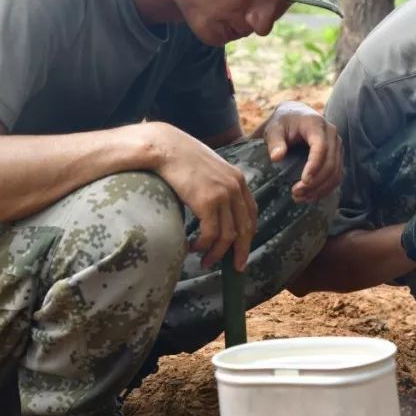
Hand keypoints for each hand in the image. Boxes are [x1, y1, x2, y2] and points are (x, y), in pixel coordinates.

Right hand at [146, 122, 256, 271]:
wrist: (165, 147)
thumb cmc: (181, 159)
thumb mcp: (209, 171)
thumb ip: (218, 187)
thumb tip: (215, 211)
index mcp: (238, 179)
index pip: (251, 213)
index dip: (248, 235)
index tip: (242, 249)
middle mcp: (235, 187)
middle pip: (245, 228)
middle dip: (240, 251)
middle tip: (235, 267)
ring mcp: (223, 194)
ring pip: (228, 235)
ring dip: (217, 253)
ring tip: (206, 261)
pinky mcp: (208, 202)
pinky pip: (211, 233)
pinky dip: (203, 245)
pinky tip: (192, 247)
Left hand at [252, 101, 342, 202]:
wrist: (296, 116)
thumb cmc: (283, 122)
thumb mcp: (274, 128)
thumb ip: (275, 142)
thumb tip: (276, 157)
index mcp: (316, 124)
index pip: (321, 147)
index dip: (314, 166)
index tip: (304, 181)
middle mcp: (332, 135)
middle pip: (331, 163)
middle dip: (316, 182)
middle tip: (296, 193)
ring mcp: (337, 146)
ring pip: (336, 172)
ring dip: (321, 188)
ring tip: (301, 198)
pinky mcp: (338, 156)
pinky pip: (336, 175)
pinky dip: (325, 188)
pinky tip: (310, 196)